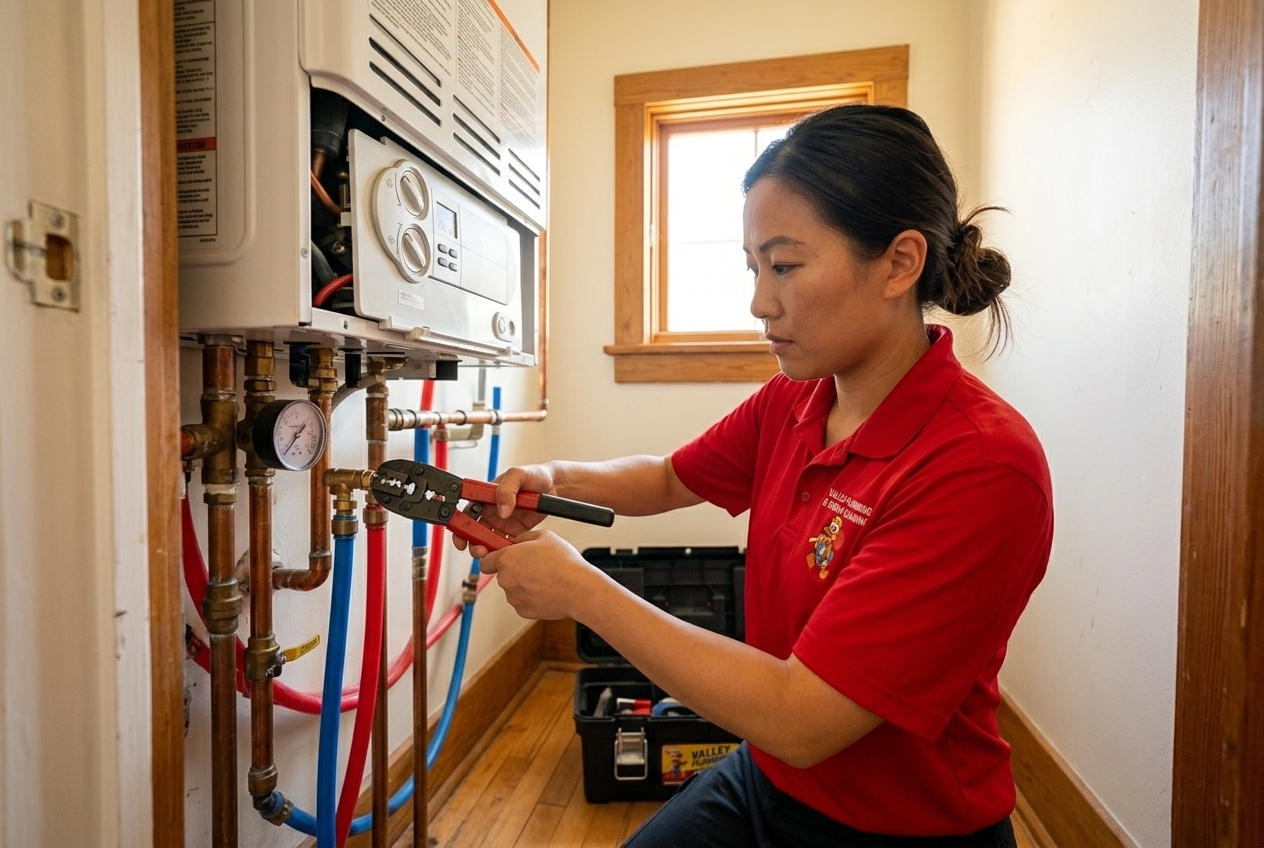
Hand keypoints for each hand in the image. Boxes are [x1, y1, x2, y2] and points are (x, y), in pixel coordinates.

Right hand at [454, 464, 557, 557]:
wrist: (555, 485)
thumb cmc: (535, 475)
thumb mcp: (519, 474)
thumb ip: (507, 489)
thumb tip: (502, 509)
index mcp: (487, 495)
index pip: (467, 510)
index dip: (460, 524)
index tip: (461, 534)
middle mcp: (492, 510)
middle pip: (474, 529)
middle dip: (471, 542)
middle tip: (477, 549)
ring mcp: (503, 522)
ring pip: (487, 540)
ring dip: (486, 549)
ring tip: (491, 554)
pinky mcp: (515, 531)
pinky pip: (505, 544)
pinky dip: (503, 551)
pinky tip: (506, 553)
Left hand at [477, 529, 598, 620]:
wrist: (578, 589)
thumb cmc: (564, 563)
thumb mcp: (544, 536)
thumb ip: (523, 538)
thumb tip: (517, 542)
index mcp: (506, 559)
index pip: (485, 562)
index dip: (493, 559)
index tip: (500, 559)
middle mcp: (506, 579)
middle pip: (503, 575)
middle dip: (515, 571)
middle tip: (534, 566)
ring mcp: (514, 597)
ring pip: (513, 589)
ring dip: (524, 584)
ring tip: (545, 578)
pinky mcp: (523, 611)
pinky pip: (523, 602)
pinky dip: (531, 597)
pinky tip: (547, 590)